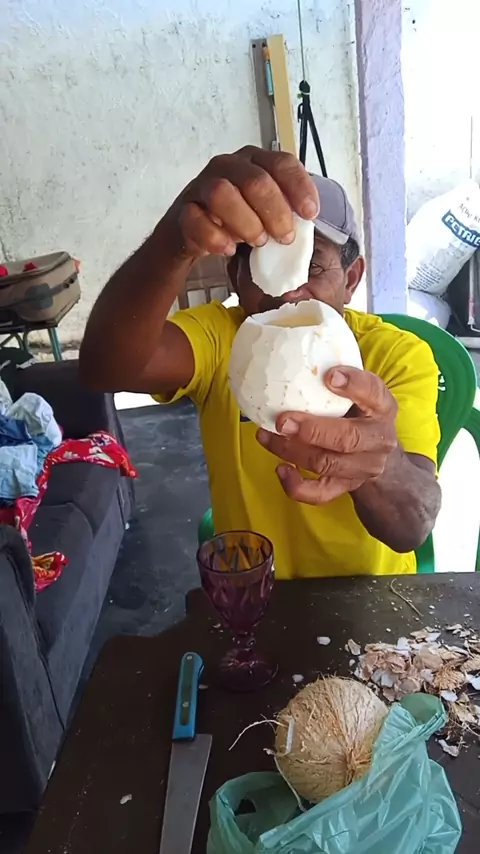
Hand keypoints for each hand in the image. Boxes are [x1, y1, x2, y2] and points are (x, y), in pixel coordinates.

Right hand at [167, 146, 318, 258]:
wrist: (191, 231)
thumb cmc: (235, 217)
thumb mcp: (264, 210)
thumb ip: (285, 208)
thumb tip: (308, 220)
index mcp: (253, 161)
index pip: (281, 163)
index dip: (299, 187)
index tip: (310, 214)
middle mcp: (227, 166)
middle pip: (255, 180)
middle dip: (274, 211)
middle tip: (284, 237)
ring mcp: (202, 186)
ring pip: (222, 194)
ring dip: (245, 222)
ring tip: (257, 241)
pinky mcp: (183, 210)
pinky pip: (196, 220)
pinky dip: (215, 238)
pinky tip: (228, 249)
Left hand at [256, 367, 397, 503]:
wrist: (382, 458)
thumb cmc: (362, 414)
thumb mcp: (365, 391)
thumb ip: (343, 372)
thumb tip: (307, 335)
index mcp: (383, 408)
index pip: (374, 393)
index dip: (354, 385)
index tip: (330, 375)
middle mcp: (377, 439)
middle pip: (347, 439)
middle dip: (312, 430)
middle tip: (282, 420)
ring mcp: (362, 467)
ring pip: (325, 464)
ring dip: (291, 450)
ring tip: (264, 435)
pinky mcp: (345, 487)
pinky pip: (320, 494)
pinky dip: (297, 486)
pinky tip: (280, 469)